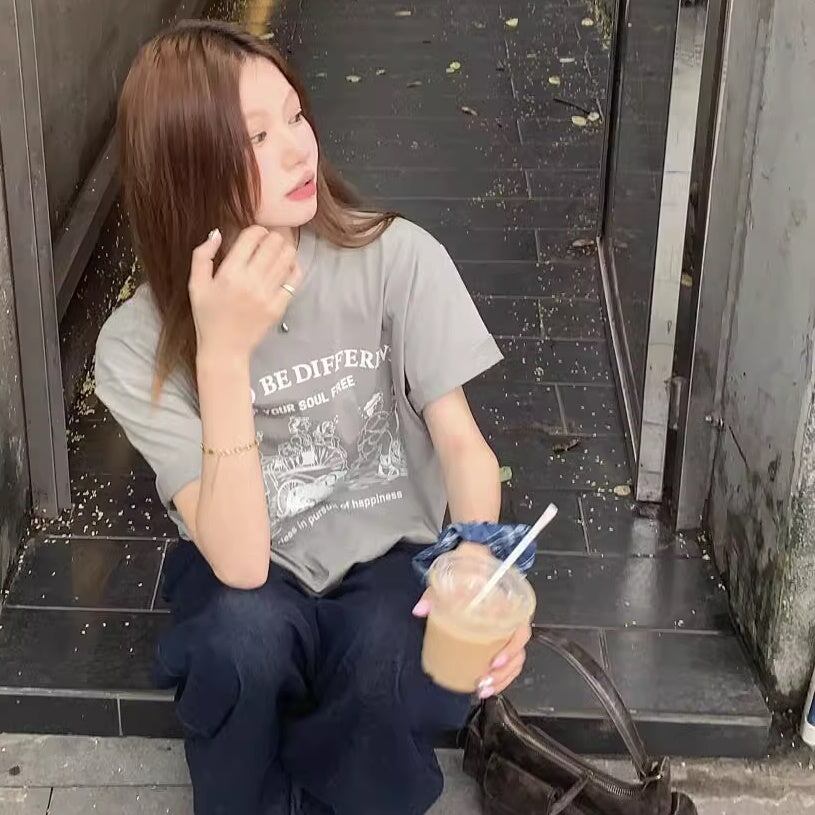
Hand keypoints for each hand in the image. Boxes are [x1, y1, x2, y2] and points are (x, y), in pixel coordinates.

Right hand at [189, 226, 301, 358]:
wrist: (224, 349)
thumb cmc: (208, 317)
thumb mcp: (196, 285)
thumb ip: (202, 256)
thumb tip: (217, 233)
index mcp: (229, 273)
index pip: (252, 237)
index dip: (257, 230)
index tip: (256, 234)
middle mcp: (250, 281)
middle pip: (274, 244)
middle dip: (273, 237)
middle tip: (269, 242)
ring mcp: (267, 295)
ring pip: (287, 258)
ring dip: (285, 250)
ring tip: (278, 252)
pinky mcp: (278, 307)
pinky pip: (294, 280)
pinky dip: (293, 268)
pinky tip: (287, 267)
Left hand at [412, 542, 531, 698]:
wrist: (470, 563)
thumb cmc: (467, 567)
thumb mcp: (451, 573)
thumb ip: (436, 589)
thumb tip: (420, 611)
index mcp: (507, 601)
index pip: (521, 626)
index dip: (512, 647)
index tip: (496, 660)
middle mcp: (511, 616)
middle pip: (519, 648)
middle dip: (506, 670)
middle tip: (486, 679)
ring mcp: (505, 628)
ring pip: (516, 658)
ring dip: (503, 678)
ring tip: (483, 688)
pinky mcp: (497, 637)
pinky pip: (508, 661)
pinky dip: (501, 677)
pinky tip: (486, 687)